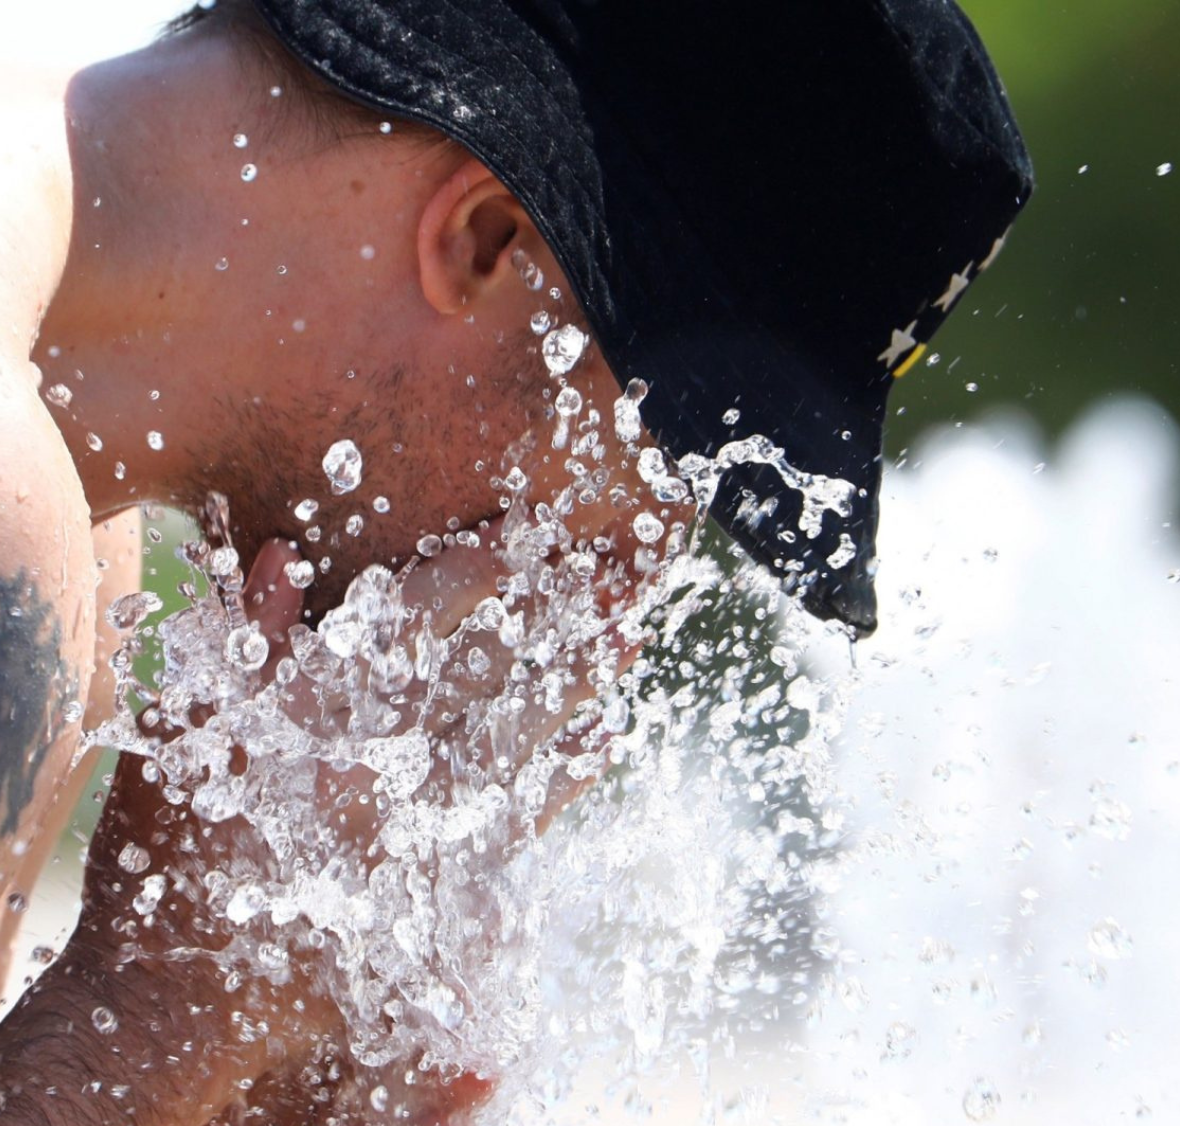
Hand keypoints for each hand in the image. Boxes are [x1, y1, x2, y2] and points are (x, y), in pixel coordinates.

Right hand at [0, 492, 673, 1122]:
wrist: (193, 989)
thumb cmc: (180, 851)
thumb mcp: (195, 733)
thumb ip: (247, 641)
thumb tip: (289, 554)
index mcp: (315, 712)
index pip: (414, 616)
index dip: (477, 566)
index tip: (527, 529)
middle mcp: (378, 761)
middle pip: (487, 668)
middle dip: (554, 616)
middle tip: (613, 574)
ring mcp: (419, 823)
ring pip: (520, 731)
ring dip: (578, 682)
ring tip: (629, 636)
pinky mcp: (445, 881)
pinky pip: (527, 811)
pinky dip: (569, 768)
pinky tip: (608, 732)